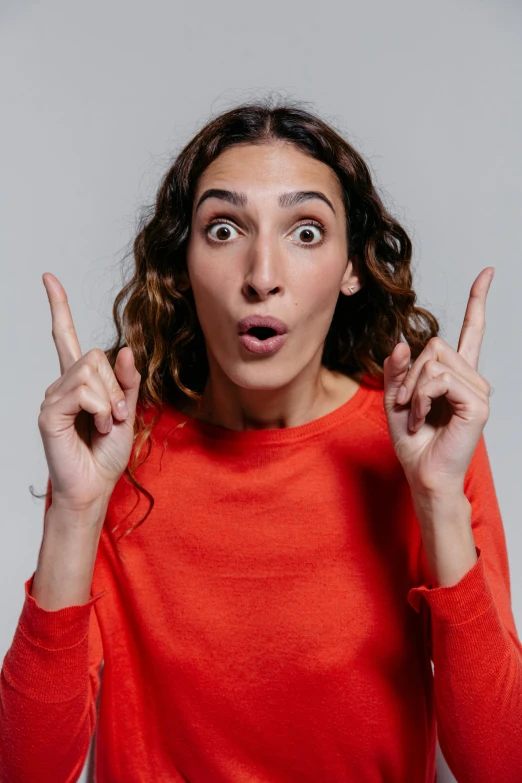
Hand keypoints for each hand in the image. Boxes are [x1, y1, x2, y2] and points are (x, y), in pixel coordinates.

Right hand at [38, 273, 141, 512]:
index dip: (59, 307)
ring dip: (109, 401)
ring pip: (90, 372)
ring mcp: (53, 396)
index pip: (66, 336)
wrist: (96, 486)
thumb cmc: (108, 453)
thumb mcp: (129, 412)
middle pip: (95, 355)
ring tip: (104, 425)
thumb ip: (127, 382)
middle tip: (114, 417)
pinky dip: (98, 409)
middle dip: (116, 387)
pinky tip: (95, 427)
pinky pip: (81, 392)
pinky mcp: (48, 412)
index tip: (48, 278)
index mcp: (81, 381)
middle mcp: (63, 383)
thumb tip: (124, 348)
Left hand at [382, 267, 494, 496]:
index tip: (487, 272)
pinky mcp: (478, 403)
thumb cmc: (413, 440)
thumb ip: (398, 369)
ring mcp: (478, 389)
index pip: (472, 330)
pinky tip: (422, 419)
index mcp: (456, 374)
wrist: (422, 473)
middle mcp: (471, 377)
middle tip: (405, 403)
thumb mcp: (395, 397)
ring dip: (413, 389)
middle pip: (435, 343)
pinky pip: (438, 380)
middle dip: (410, 372)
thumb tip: (402, 342)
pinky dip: (420, 399)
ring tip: (415, 414)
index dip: (478, 300)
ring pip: (434, 360)